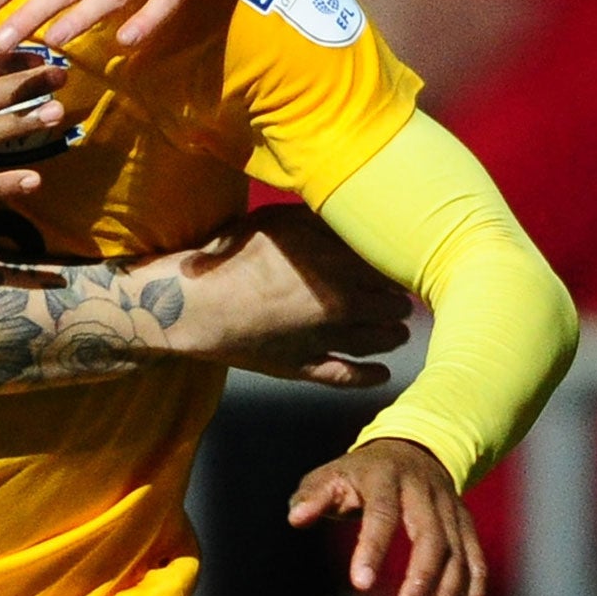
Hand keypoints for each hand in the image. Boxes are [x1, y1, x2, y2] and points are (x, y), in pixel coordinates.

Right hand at [174, 204, 411, 385]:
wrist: (196, 304)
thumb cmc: (232, 256)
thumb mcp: (277, 222)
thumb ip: (319, 221)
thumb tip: (354, 219)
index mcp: (338, 265)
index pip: (388, 268)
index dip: (396, 267)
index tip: (398, 265)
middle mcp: (342, 304)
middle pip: (392, 306)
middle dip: (399, 302)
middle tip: (400, 298)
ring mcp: (326, 339)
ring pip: (379, 342)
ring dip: (394, 335)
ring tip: (398, 331)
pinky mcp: (306, 365)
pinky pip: (350, 376)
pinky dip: (371, 375)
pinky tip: (382, 372)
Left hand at [289, 437, 487, 595]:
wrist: (409, 449)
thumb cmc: (359, 473)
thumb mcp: (332, 475)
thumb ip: (313, 496)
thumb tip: (296, 518)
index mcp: (385, 477)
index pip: (381, 513)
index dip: (371, 548)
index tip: (360, 584)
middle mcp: (424, 491)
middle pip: (430, 536)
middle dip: (421, 578)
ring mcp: (449, 507)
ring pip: (458, 552)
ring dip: (450, 594)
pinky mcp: (465, 524)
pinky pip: (476, 560)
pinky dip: (473, 593)